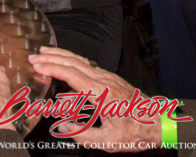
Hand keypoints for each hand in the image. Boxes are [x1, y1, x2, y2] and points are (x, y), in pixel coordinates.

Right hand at [30, 46, 160, 150]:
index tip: (37, 67)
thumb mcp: (109, 141)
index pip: (71, 74)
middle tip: (34, 57)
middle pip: (74, 62)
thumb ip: (82, 134)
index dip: (52, 69)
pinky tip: (66, 64)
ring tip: (45, 53)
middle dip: (52, 58)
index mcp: (102, 93)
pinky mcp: (112, 79)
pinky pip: (88, 66)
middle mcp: (104, 80)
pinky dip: (72, 61)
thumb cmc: (137, 131)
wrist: (161, 123)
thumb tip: (62, 127)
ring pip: (81, 61)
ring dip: (61, 55)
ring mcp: (109, 78)